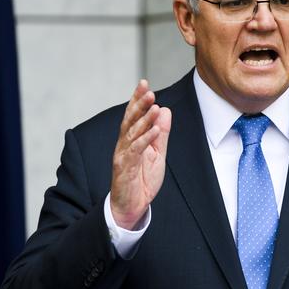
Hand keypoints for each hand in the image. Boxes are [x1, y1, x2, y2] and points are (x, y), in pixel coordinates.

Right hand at [110, 80, 171, 229]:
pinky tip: (153, 130)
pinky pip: (135, 150)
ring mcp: (123, 155)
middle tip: (148, 89)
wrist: (132, 206)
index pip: (134, 115)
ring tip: (154, 105)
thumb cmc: (141, 179)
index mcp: (131, 139)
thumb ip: (160, 133)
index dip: (137, 99)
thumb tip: (165, 110)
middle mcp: (124, 144)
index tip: (144, 83)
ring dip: (143, 118)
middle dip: (138, 103)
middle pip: (130, 119)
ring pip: (132, 132)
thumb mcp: (157, 153)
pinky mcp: (124, 167)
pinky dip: (145, 139)